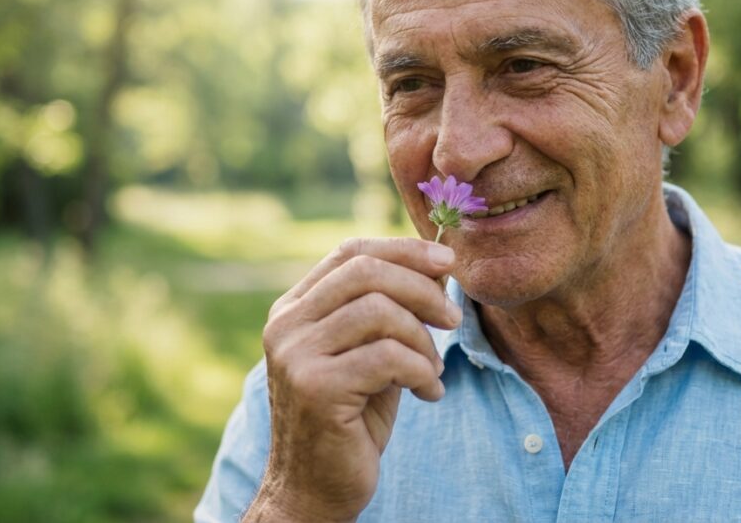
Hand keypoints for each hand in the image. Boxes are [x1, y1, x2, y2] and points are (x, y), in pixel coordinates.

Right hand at [246, 237, 461, 522]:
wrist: (314, 490)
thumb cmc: (350, 422)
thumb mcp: (370, 355)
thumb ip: (390, 312)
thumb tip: (438, 265)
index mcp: (294, 310)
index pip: (351, 253)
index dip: (403, 250)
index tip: (447, 261)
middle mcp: (286, 325)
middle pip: (367, 273)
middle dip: (422, 289)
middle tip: (453, 317)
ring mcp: (295, 355)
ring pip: (380, 311)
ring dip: (423, 339)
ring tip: (432, 370)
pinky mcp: (316, 387)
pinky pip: (388, 356)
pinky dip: (421, 371)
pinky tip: (428, 394)